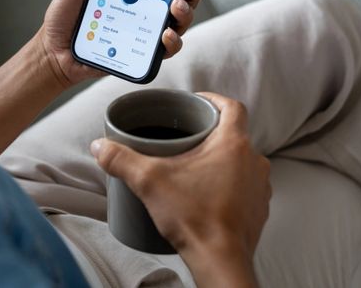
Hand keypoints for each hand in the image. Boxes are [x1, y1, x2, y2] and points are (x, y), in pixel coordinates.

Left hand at [37, 0, 203, 88]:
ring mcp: (143, 35)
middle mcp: (144, 12)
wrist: (52, 48)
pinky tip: (164, 36)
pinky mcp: (139, 56)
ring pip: (178, 26)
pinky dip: (171, 44)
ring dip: (184, 16)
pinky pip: (164, 52)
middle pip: (181, 2)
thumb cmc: (65, 14)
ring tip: (175, 8)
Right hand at [90, 93, 270, 287]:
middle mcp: (253, 162)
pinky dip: (229, 185)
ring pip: (242, 161)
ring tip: (194, 167)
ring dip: (222, 160)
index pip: (232, 106)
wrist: (220, 260)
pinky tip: (207, 194)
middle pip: (235, 134)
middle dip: (210, 134)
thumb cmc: (194, 218)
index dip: (214, 99)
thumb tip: (100, 146)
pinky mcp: (259, 209)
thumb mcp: (149, 181)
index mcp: (233, 144)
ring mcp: (260, 187)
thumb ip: (121, 159)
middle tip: (186, 138)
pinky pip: (246, 186)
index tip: (197, 102)